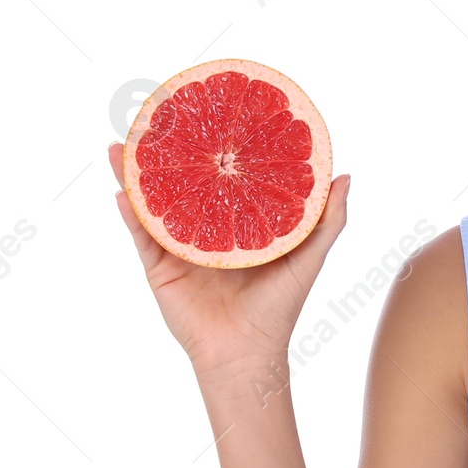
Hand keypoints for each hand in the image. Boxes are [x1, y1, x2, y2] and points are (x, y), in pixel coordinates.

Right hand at [108, 141, 350, 374]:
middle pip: (183, 184)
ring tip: (122, 146)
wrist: (247, 353)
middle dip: (167, 155)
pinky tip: (122, 189)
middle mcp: (206, 231)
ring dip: (136, 175)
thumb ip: (328, 219)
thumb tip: (345, 175)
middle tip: (155, 120)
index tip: (209, 114)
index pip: (224, 179)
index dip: (215, 150)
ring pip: (155, 203)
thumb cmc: (281, 307)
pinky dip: (132, 213)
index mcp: (237, 223)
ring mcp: (180, 248)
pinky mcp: (160, 269)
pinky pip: (142, 236)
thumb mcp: (310, 257)